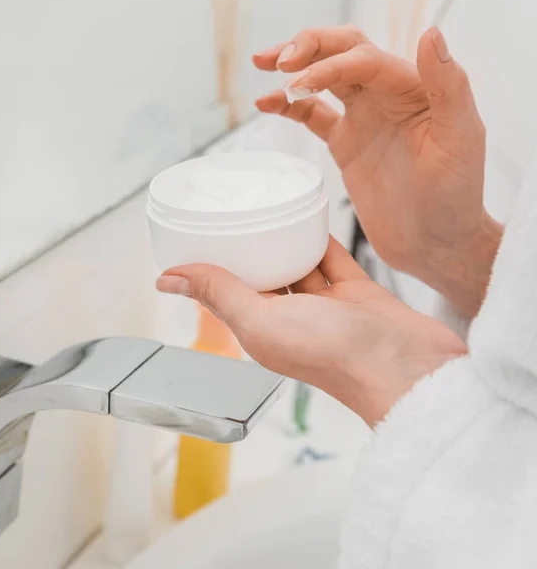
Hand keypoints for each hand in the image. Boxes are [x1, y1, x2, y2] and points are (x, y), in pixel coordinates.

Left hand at [156, 238, 465, 425]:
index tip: (200, 234)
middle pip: (263, 277)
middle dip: (248, 250)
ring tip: (268, 210)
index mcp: (262, 331)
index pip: (228, 293)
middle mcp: (291, 320)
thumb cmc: (336, 355)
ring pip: (297, 266)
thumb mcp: (261, 321)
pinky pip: (331, 259)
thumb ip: (218, 293)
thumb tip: (166, 279)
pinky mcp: (356, 293)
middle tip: (234, 214)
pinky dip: (319, 239)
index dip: (212, 266)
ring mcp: (326, 308)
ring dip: (283, 241)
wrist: (410, 368)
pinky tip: (310, 216)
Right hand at [253, 26, 502, 316]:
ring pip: (323, 77)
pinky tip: (267, 103)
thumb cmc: (455, 199)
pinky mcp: (346, 144)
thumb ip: (449, 87)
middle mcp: (387, 97)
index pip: (364, 60)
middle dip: (308, 47)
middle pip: (342, 51)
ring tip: (262, 64)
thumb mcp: (460, 142)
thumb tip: (431, 33)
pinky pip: (312, 115)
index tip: (299, 81)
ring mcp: (364, 119)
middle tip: (278, 60)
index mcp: (414, 90)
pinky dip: (289, 106)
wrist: (434, 244)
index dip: (329, 64)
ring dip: (294, 67)